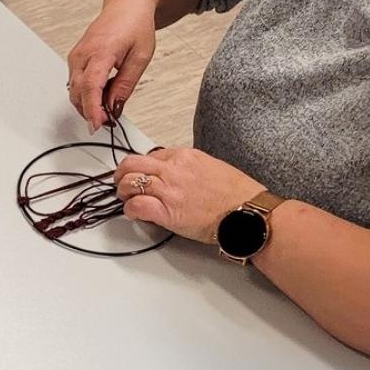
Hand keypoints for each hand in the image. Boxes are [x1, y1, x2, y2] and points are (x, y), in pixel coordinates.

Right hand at [67, 1, 156, 130]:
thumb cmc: (135, 25)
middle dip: (91, 111)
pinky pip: (76, 83)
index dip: (93, 109)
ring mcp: (76, 56)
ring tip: (108, 106)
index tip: (98, 125)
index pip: (91, 86)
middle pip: (78, 92)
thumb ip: (126, 84)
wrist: (126, 6)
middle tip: (109, 120)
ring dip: (88, 104)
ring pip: (74, 91)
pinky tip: (101, 94)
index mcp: (101, 50)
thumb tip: (114, 107)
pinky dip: (86, 94)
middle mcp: (83, 53)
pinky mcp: (75, 59)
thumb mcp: (141, 57)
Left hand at [113, 147, 265, 242]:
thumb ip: (188, 167)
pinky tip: (135, 213)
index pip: (150, 156)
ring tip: (127, 200)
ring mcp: (169, 190)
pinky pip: (136, 206)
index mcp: (185, 156)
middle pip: (132, 164)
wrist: (247, 213)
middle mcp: (173, 169)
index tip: (140, 176)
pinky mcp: (166, 211)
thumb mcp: (211, 167)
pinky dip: (130, 210)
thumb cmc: (237, 195)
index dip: (141, 167)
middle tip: (121, 185)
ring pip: (129, 183)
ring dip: (123, 192)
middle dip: (122, 175)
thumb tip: (173, 174)